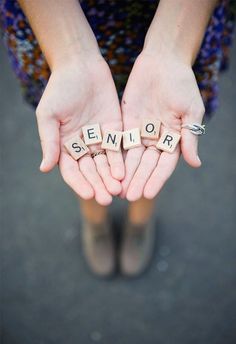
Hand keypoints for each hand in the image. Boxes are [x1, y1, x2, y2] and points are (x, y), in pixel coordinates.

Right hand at [36, 52, 123, 204]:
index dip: (80, 183)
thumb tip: (44, 169)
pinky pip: (119, 149)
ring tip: (118, 190)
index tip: (89, 194)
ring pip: (106, 164)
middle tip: (108, 198)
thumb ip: (50, 142)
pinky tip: (124, 173)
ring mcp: (99, 139)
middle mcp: (83, 146)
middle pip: (91, 171)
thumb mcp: (49, 115)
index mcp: (65, 145)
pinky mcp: (115, 130)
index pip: (72, 171)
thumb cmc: (60, 89)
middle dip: (99, 184)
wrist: (81, 66)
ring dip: (111, 178)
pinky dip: (120, 161)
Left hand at [121, 51, 204, 200]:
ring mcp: (140, 133)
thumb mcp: (190, 110)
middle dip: (137, 181)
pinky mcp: (125, 125)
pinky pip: (119, 143)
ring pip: (131, 159)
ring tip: (116, 190)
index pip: (164, 165)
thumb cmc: (181, 83)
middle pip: (146, 166)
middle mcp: (156, 140)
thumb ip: (189, 136)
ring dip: (125, 175)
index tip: (148, 193)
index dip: (156, 179)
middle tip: (128, 197)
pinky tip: (107, 170)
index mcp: (174, 139)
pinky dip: (114, 157)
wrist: (162, 61)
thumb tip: (195, 164)